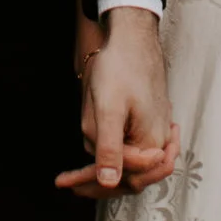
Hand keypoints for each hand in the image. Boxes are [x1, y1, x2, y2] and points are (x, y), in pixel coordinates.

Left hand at [55, 5, 176, 195]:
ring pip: (128, 164)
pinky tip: (97, 153)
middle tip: (65, 182)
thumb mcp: (108, 109)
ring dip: (102, 168)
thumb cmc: (119, 68)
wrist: (132, 38)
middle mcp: (159, 142)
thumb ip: (109, 148)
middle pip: (127, 176)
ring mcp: (156, 133)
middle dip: (95, 180)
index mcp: (151, 143)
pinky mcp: (150, 124)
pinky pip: (131, 149)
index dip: (90, 181)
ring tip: (74, 173)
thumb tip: (109, 183)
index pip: (120, 176)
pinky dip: (112, 153)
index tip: (62, 183)